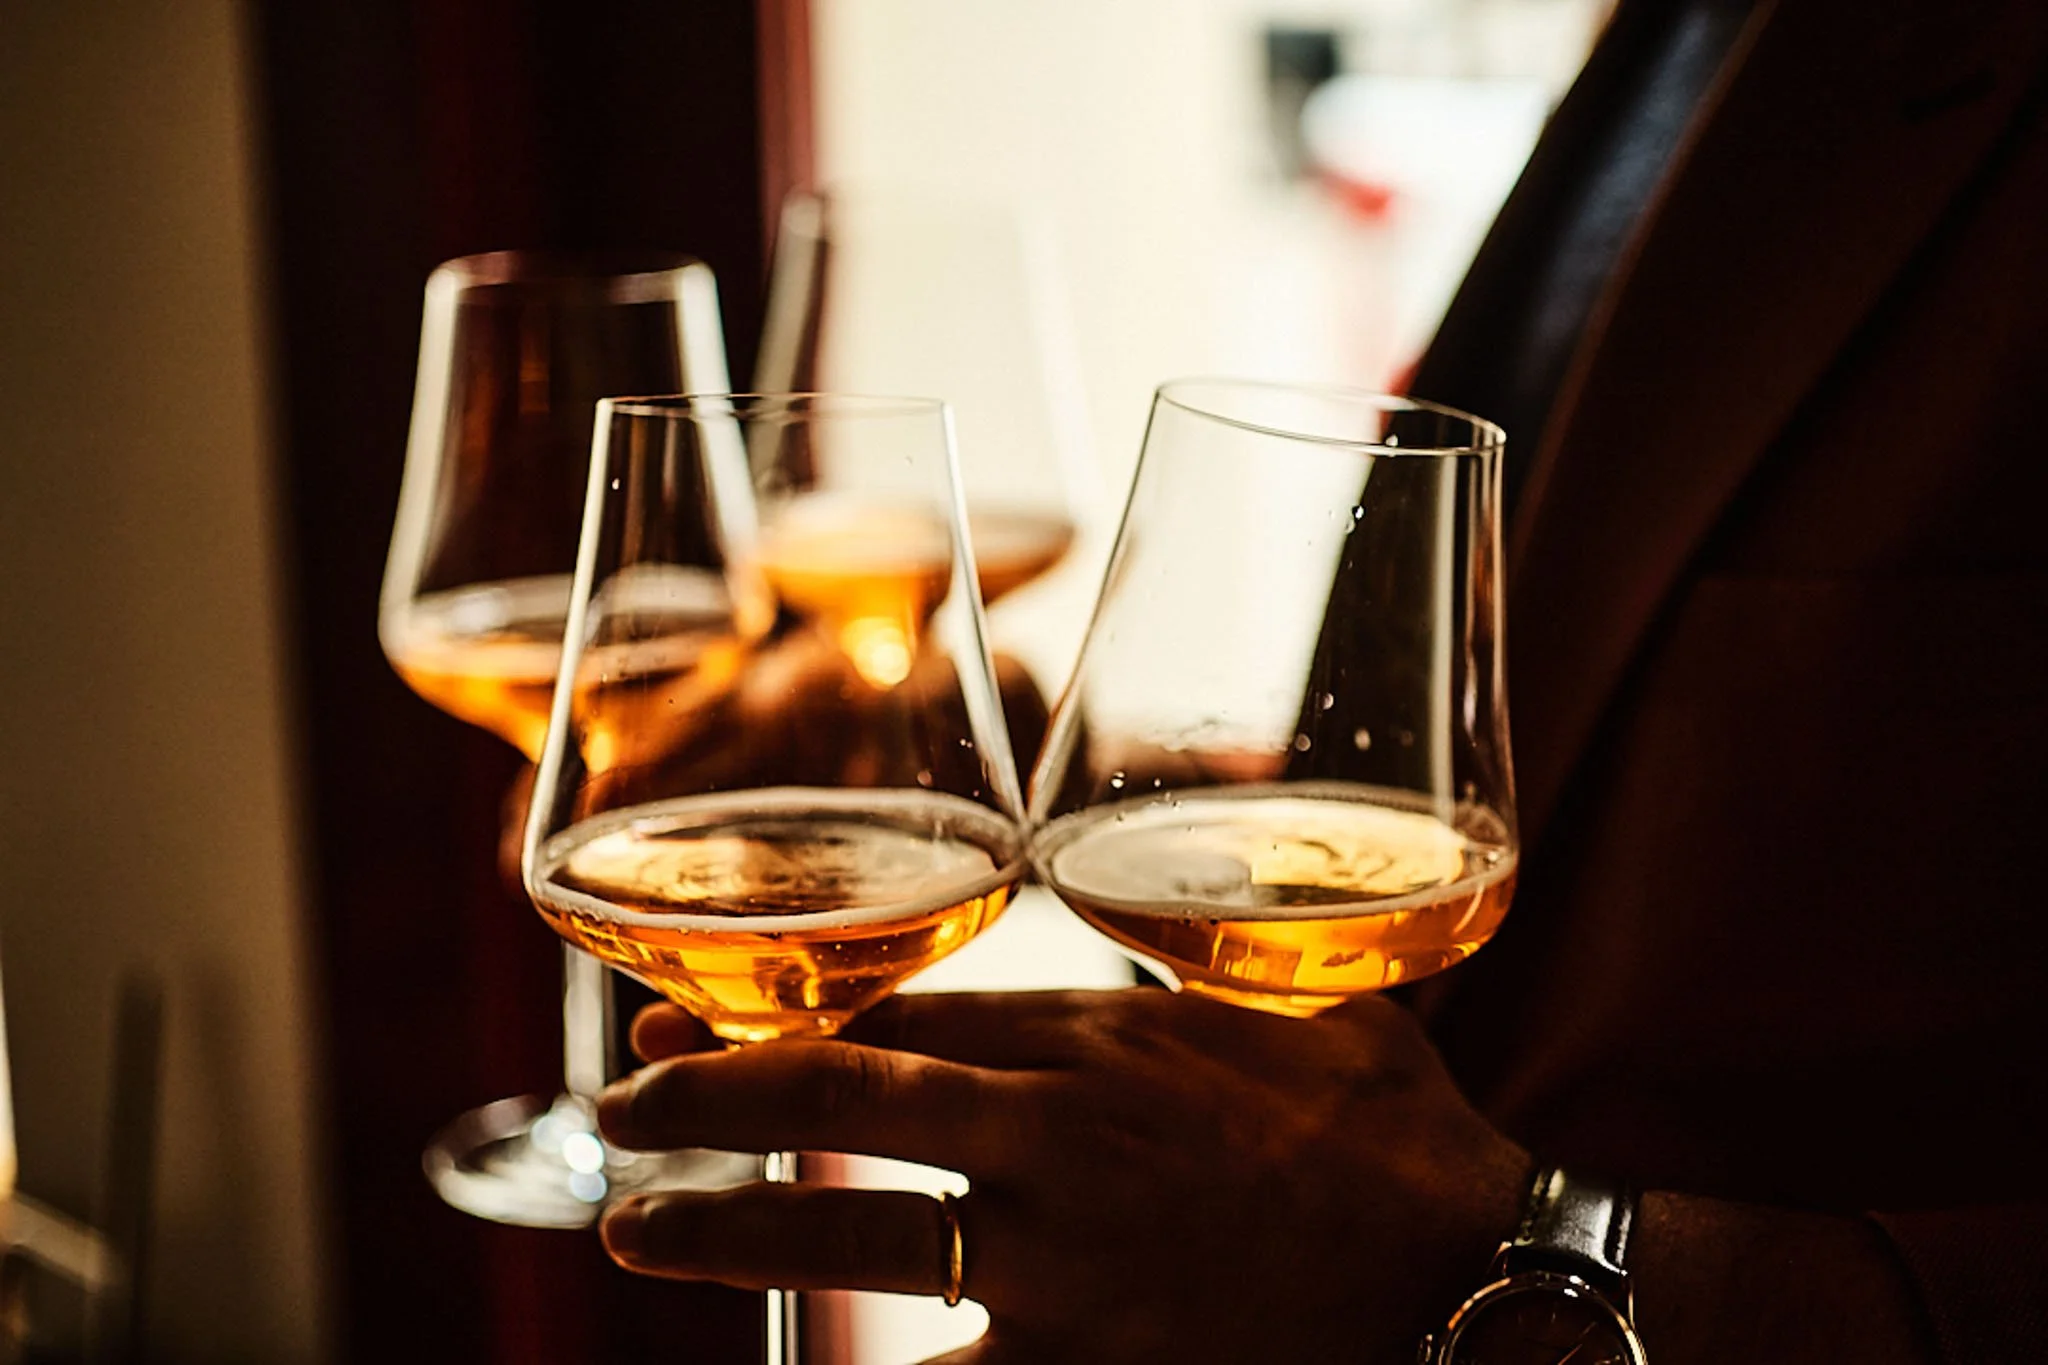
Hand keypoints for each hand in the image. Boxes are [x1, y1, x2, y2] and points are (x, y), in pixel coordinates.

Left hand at [595, 989, 1530, 1363]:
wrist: (1475, 1276)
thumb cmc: (1396, 1134)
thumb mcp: (1292, 1013)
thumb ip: (1188, 977)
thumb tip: (1142, 940)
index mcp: (1102, 1043)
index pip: (905, 1016)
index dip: (787, 1017)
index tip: (702, 1017)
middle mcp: (1060, 1142)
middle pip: (844, 1105)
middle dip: (713, 1099)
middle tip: (622, 1106)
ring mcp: (1061, 1266)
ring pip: (855, 1245)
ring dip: (726, 1237)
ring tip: (633, 1232)